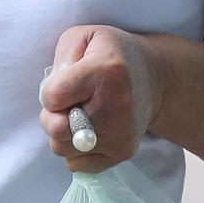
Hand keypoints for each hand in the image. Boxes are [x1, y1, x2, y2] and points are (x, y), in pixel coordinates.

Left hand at [39, 25, 158, 173]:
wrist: (154, 78)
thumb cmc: (111, 55)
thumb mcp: (84, 38)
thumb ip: (61, 58)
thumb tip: (51, 97)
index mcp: (106, 71)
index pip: (52, 97)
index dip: (50, 91)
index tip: (65, 84)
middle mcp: (116, 106)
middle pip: (56, 130)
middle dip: (52, 117)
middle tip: (67, 105)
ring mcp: (121, 134)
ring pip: (63, 150)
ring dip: (63, 135)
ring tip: (79, 116)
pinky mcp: (123, 153)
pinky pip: (77, 165)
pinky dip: (75, 151)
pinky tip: (87, 131)